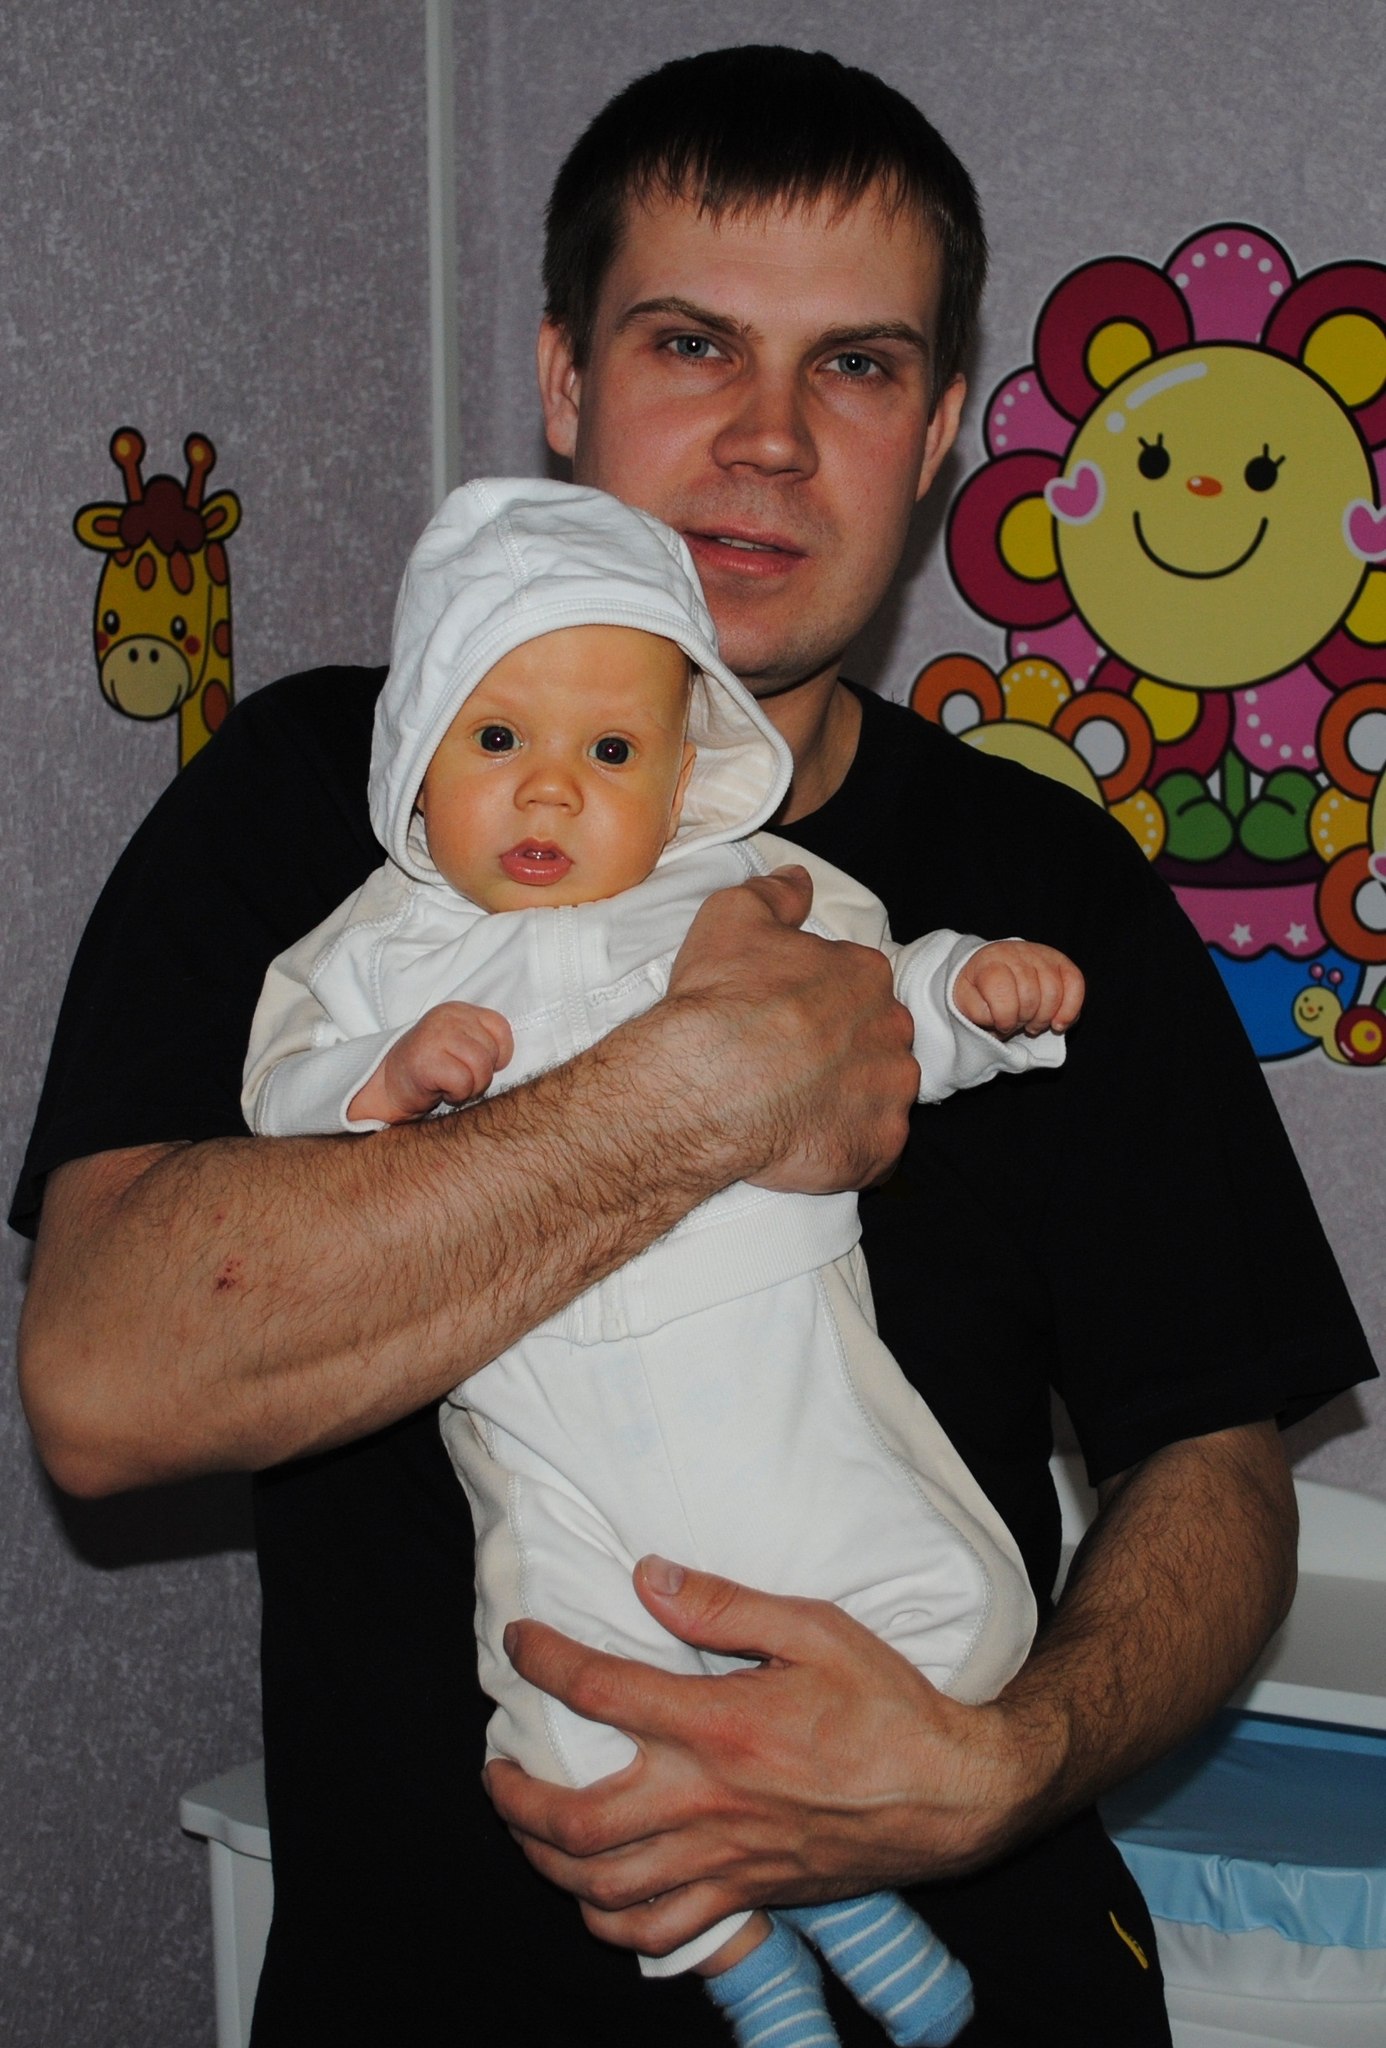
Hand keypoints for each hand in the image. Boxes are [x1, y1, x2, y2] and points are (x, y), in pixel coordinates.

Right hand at [348, 1001, 513, 1123]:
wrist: (388, 1088)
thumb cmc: (433, 1071)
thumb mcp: (461, 1046)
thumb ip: (486, 1043)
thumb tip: (523, 1065)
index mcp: (460, 1010)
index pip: (501, 1028)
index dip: (497, 1055)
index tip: (475, 1065)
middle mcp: (448, 1016)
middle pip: (491, 1052)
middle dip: (481, 1075)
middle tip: (457, 1078)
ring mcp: (435, 1035)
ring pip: (480, 1068)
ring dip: (470, 1087)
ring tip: (450, 1085)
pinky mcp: (425, 1059)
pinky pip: (463, 1083)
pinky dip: (456, 1094)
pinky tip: (439, 1090)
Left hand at [484, 1559, 1037, 1958]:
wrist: (952, 1793)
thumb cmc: (886, 1704)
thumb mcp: (814, 1627)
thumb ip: (723, 1605)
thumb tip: (646, 1577)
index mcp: (717, 1725)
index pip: (598, 1690)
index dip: (543, 1660)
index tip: (519, 1642)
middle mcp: (706, 1802)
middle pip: (572, 1819)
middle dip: (513, 1794)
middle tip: (497, 1765)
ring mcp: (722, 1860)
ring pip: (600, 1885)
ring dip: (545, 1860)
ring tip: (529, 1827)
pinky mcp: (746, 1898)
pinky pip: (657, 1933)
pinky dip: (610, 1920)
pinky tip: (595, 1893)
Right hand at [663, 867, 918, 1192]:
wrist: (704, 1087)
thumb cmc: (719, 1002)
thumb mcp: (733, 918)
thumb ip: (774, 893)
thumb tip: (799, 879)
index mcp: (865, 973)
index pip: (859, 983)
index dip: (823, 1000)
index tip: (790, 1016)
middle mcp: (891, 1029)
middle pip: (878, 1037)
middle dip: (846, 1048)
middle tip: (793, 1063)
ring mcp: (890, 1092)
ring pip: (883, 1092)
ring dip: (853, 1099)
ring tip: (801, 1106)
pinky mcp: (878, 1147)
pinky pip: (877, 1151)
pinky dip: (852, 1148)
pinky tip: (811, 1141)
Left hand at [952, 941, 1083, 1039]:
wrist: (992, 963)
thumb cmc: (979, 988)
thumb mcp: (964, 1000)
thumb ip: (975, 1012)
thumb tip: (997, 1020)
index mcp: (989, 963)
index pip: (1002, 990)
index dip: (1004, 1017)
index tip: (1001, 1026)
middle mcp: (1017, 954)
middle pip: (1030, 996)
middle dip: (1024, 1020)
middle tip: (1017, 1025)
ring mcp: (1041, 955)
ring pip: (1053, 993)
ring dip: (1044, 1019)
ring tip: (1032, 1024)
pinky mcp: (1060, 961)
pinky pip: (1076, 984)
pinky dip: (1070, 1009)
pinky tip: (1058, 1024)